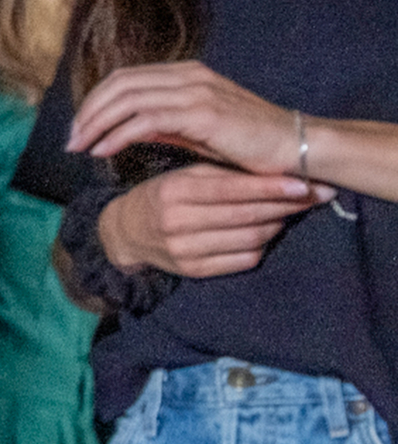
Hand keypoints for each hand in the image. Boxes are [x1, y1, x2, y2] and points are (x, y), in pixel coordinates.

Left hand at [69, 61, 296, 175]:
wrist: (295, 146)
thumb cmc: (248, 143)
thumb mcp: (198, 129)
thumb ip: (164, 124)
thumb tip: (125, 129)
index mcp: (186, 74)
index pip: (126, 78)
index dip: (96, 101)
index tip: (79, 129)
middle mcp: (188, 76)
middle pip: (119, 85)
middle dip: (88, 112)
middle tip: (70, 140)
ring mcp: (195, 92)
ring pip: (127, 99)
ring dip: (96, 124)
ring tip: (79, 147)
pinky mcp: (202, 114)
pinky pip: (146, 120)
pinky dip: (118, 134)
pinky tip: (103, 151)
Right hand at [96, 164, 325, 277]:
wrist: (127, 232)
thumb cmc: (165, 195)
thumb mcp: (184, 176)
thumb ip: (223, 174)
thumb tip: (276, 172)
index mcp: (173, 192)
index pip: (232, 190)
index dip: (270, 187)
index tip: (303, 183)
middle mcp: (176, 223)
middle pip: (245, 216)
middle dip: (284, 205)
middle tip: (316, 196)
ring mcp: (184, 250)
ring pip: (249, 239)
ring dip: (277, 225)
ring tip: (290, 212)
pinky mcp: (193, 271)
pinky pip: (243, 260)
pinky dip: (262, 245)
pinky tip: (267, 232)